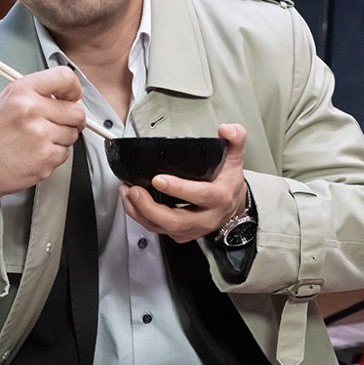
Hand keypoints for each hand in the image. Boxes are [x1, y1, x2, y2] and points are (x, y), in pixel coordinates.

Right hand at [0, 66, 85, 246]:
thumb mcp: (7, 102)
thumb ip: (37, 94)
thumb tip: (69, 96)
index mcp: (22, 90)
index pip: (65, 77)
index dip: (74, 88)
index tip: (72, 97)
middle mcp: (31, 109)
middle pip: (76, 111)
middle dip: (71, 120)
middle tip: (56, 125)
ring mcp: (40, 134)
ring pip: (73, 134)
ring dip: (61, 139)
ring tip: (37, 142)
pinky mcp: (46, 157)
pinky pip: (65, 153)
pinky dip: (54, 156)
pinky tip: (35, 154)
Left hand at [120, 123, 247, 243]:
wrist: (232, 206)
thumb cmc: (228, 182)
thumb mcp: (235, 158)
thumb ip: (235, 139)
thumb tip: (227, 130)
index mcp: (220, 198)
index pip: (200, 195)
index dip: (178, 189)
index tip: (158, 179)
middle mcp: (206, 217)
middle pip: (176, 220)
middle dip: (150, 207)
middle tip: (135, 189)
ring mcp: (192, 229)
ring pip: (163, 228)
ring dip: (140, 212)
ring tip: (128, 193)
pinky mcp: (180, 234)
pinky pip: (157, 229)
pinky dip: (140, 216)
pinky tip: (131, 202)